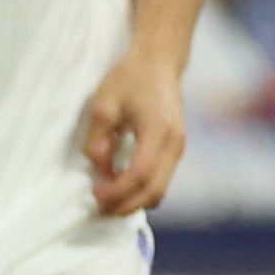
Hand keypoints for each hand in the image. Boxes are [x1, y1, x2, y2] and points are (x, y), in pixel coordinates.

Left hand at [78, 52, 186, 216]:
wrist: (158, 63)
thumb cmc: (128, 79)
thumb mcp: (103, 106)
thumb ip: (98, 140)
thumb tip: (100, 170)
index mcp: (158, 131)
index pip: (140, 174)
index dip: (118, 191)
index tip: (95, 197)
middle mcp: (175, 144)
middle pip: (155, 190)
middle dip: (127, 205)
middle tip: (99, 211)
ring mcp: (179, 148)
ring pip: (160, 189)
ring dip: (135, 201)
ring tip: (108, 204)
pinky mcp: (176, 149)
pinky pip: (161, 179)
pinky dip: (142, 191)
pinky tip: (121, 190)